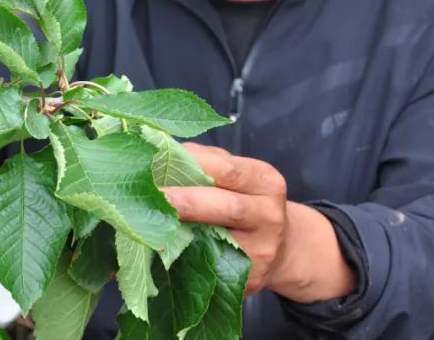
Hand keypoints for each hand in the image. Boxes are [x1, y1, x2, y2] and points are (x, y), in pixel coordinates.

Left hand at [161, 143, 354, 301]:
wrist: (282, 247)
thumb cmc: (245, 200)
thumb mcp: (237, 176)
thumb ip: (205, 163)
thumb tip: (159, 155)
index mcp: (265, 180)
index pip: (226, 169)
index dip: (188, 165)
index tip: (155, 163)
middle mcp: (269, 215)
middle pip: (227, 206)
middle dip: (185, 201)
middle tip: (151, 196)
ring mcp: (262, 251)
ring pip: (220, 240)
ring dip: (181, 231)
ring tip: (151, 222)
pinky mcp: (249, 279)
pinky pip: (213, 266)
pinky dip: (183, 258)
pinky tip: (160, 250)